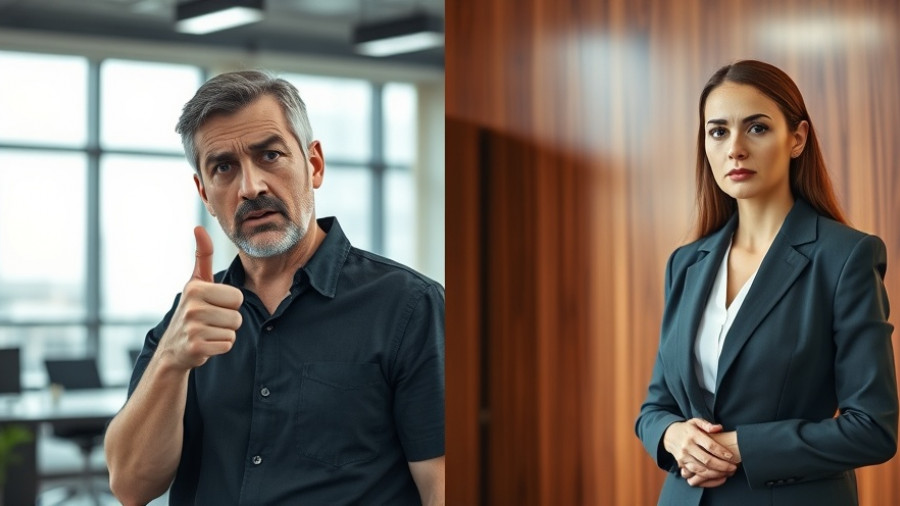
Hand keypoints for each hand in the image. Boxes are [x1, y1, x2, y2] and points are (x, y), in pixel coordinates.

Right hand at [156, 226, 243, 370]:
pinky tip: (205, 344)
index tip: (212, 304)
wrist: (173, 348)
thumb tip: (199, 227)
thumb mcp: (196, 282)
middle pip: (237, 316)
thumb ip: (202, 256)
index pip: (237, 297)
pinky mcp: (196, 348)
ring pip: (233, 331)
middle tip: (210, 320)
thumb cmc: (192, 310)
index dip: (229, 303)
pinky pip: (227, 345)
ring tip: (207, 331)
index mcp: (195, 288)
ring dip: (224, 334)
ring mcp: (193, 328)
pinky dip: (220, 347)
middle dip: (228, 320)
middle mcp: (192, 307)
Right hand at [663, 418, 737, 486]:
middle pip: (707, 460)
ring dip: (716, 473)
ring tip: (727, 473)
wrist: (668, 435)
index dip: (721, 452)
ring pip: (702, 469)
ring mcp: (683, 457)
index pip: (709, 445)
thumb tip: (719, 428)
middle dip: (722, 466)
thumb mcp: (695, 422)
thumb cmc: (686, 429)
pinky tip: (718, 476)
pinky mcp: (682, 464)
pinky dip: (708, 477)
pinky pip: (696, 474)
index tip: (731, 456)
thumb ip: (707, 425)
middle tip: (733, 467)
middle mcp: (687, 446)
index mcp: (692, 435)